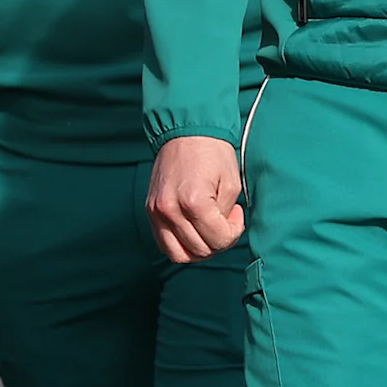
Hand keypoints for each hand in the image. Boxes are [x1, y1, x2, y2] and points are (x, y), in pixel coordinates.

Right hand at [148, 136, 246, 262]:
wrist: (185, 132)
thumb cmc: (212, 154)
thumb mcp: (231, 184)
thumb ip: (226, 215)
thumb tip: (220, 233)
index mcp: (193, 201)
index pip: (218, 240)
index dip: (234, 232)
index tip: (236, 214)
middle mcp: (170, 210)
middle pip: (199, 251)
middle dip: (219, 241)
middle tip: (225, 220)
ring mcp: (156, 212)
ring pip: (179, 254)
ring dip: (200, 248)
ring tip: (210, 228)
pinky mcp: (150, 211)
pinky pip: (164, 243)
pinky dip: (182, 244)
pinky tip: (195, 228)